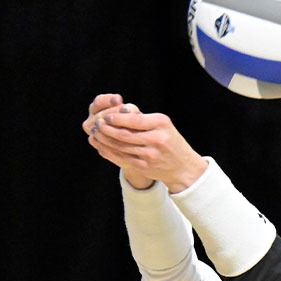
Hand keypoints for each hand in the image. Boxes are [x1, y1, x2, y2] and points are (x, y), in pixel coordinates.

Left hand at [85, 96, 208, 192]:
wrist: (184, 168)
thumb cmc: (170, 141)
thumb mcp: (163, 125)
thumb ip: (143, 119)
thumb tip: (118, 113)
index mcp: (161, 124)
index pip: (133, 120)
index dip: (116, 118)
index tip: (106, 116)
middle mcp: (156, 139)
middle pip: (125, 134)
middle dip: (107, 129)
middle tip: (96, 124)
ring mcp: (150, 155)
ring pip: (121, 147)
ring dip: (105, 140)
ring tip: (97, 134)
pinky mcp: (144, 167)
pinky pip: (122, 158)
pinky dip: (110, 152)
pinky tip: (102, 146)